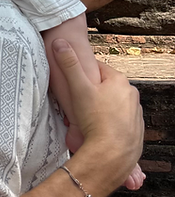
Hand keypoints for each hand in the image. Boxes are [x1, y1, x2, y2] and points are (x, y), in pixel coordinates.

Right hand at [54, 41, 143, 196]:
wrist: (110, 155)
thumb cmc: (96, 120)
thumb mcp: (78, 88)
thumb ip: (69, 64)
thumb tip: (60, 42)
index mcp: (119, 80)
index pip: (96, 68)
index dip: (81, 74)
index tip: (73, 83)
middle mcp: (131, 94)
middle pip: (105, 87)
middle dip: (91, 92)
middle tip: (78, 103)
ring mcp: (135, 113)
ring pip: (112, 104)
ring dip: (101, 108)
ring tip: (87, 118)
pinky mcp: (136, 129)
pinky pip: (119, 120)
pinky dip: (109, 123)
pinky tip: (98, 129)